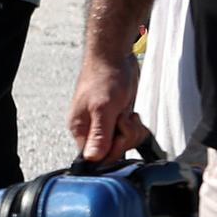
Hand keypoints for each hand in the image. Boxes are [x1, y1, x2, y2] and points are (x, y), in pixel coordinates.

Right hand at [70, 46, 141, 164]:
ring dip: (131, 130)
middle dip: (125, 137)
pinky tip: (131, 113)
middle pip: (113, 152)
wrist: (114, 57)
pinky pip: (130, 133)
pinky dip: (135, 125)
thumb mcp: (103, 108)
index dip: (112, 150)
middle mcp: (91, 130)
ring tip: (126, 113)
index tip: (118, 133)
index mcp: (80, 130)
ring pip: (124, 142)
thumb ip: (99, 135)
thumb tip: (91, 159)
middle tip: (123, 118)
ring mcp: (105, 125)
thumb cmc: (105, 77)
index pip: (95, 158)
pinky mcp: (117, 119)